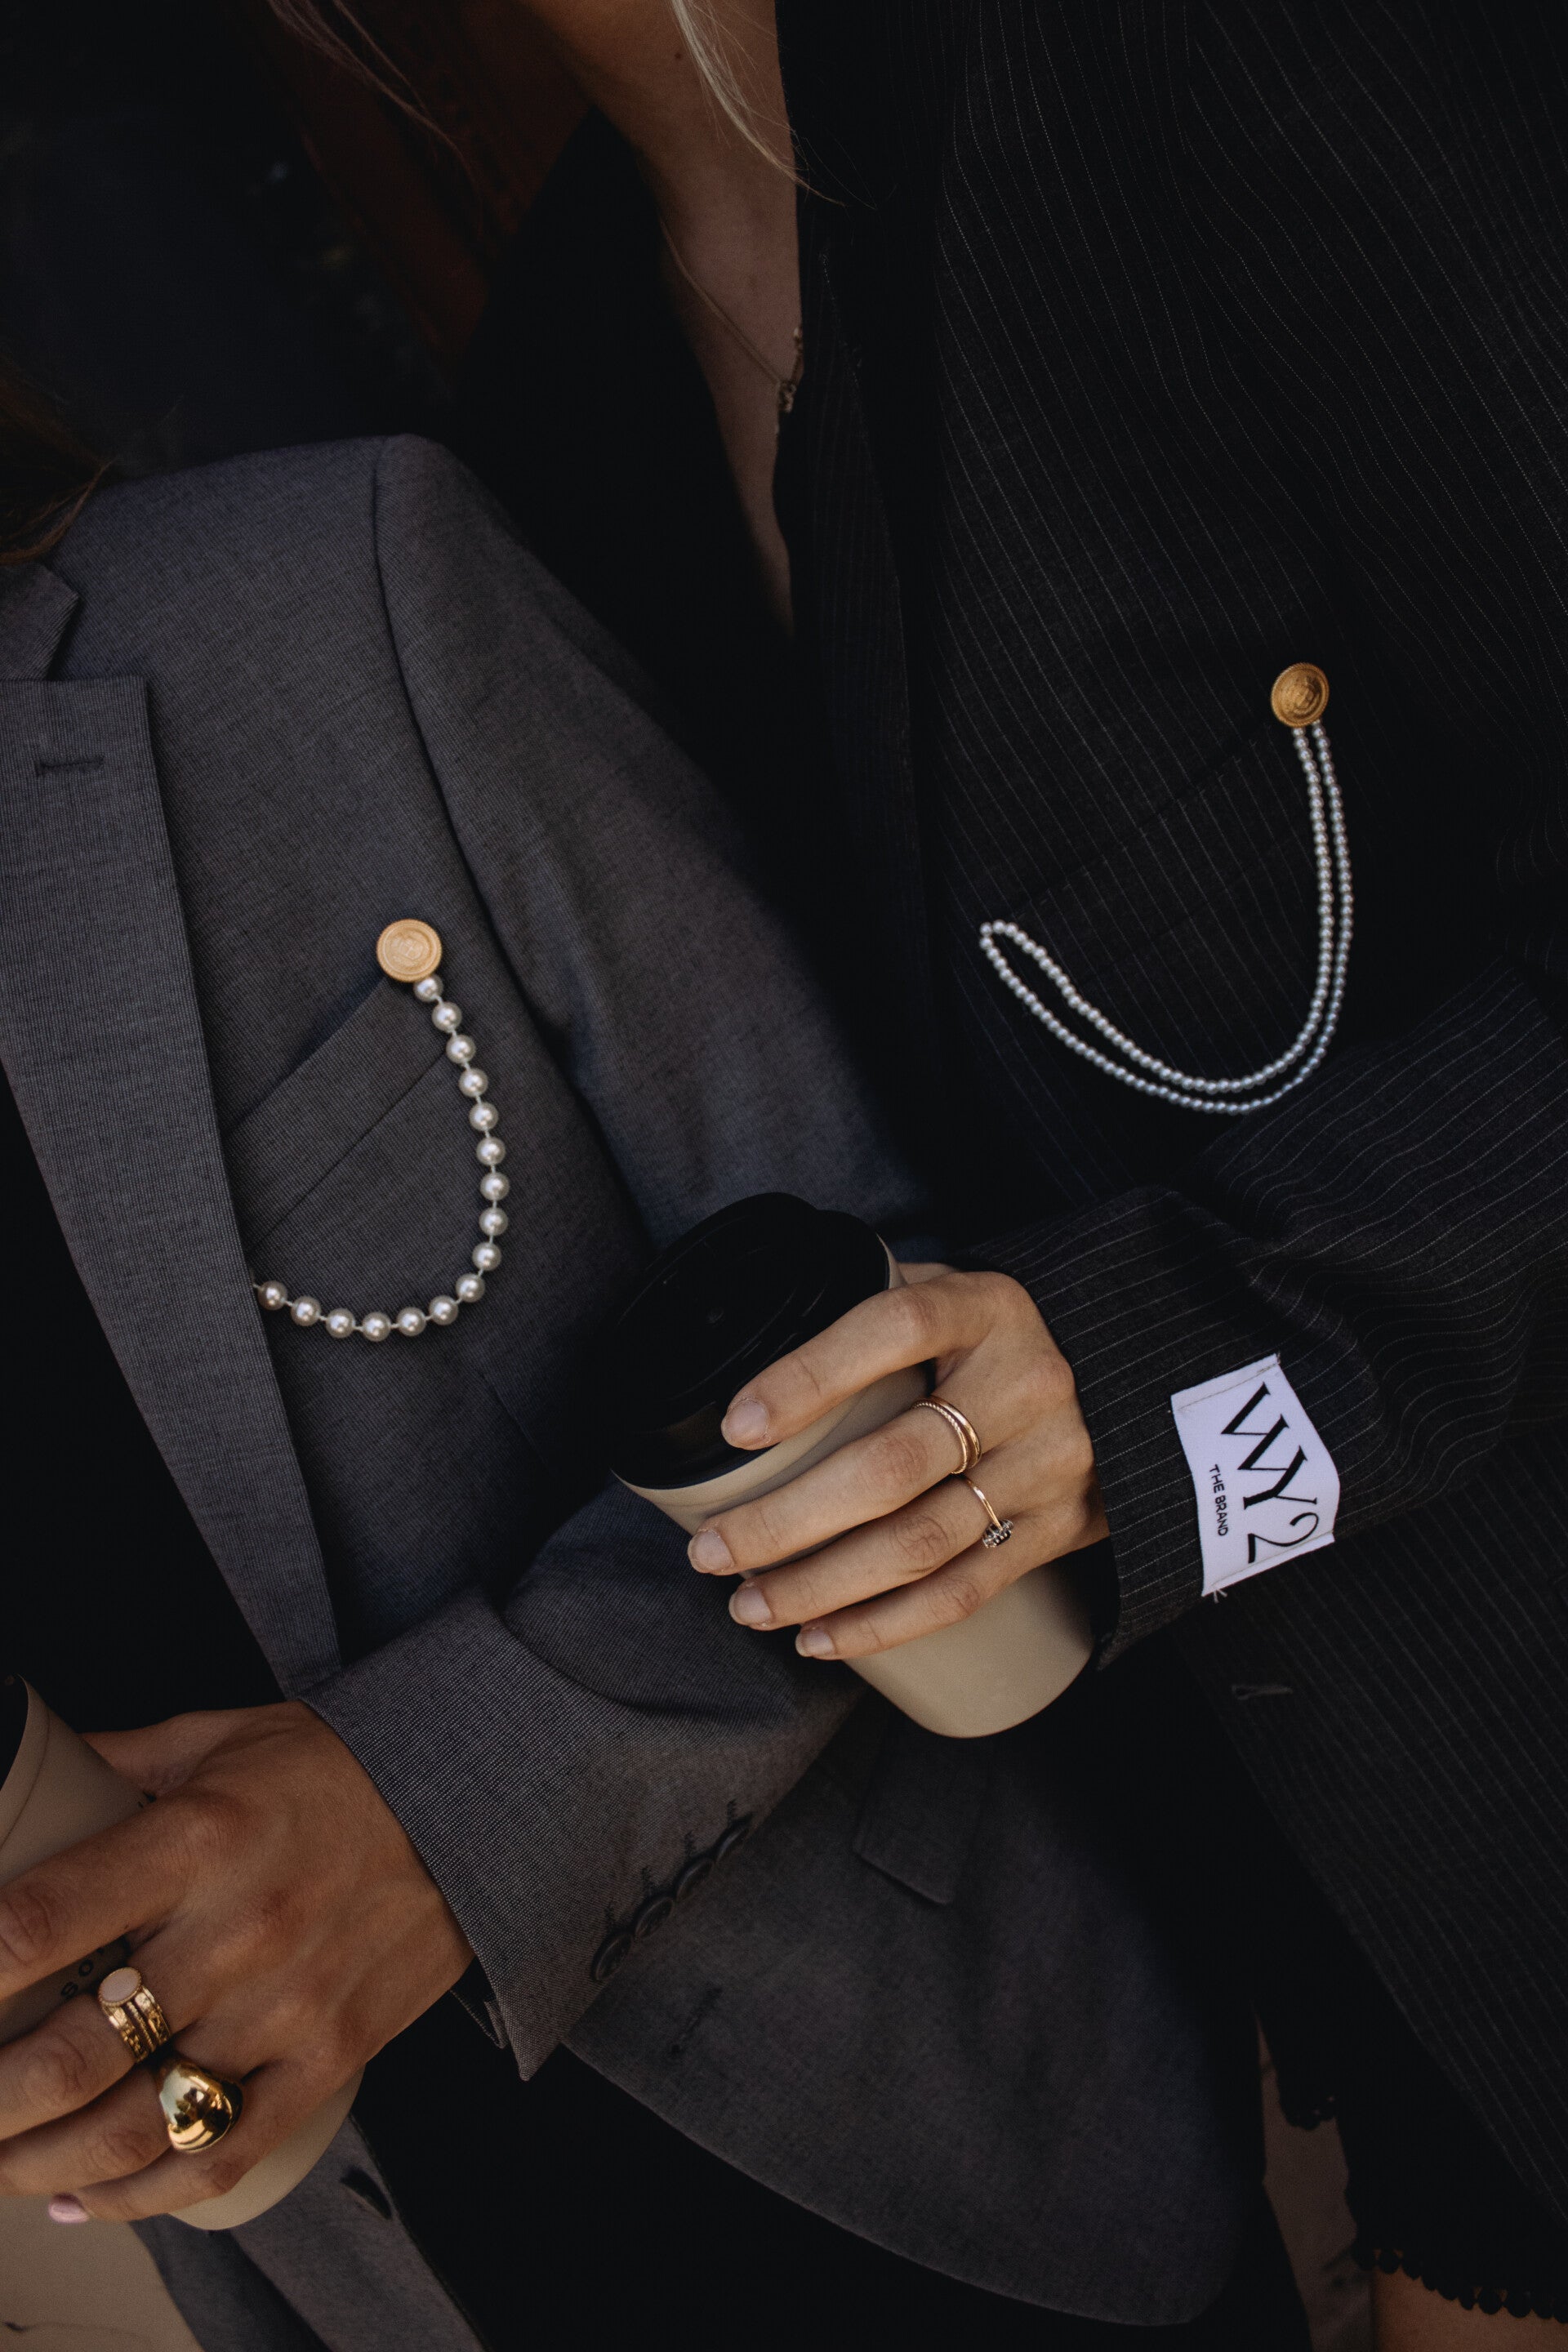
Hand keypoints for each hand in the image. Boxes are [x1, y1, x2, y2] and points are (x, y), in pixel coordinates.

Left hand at [0, 1702, 470, 2219]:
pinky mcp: (330, 2057)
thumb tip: (22, 1771)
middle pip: (70, 2056)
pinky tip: (83, 2195)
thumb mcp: (222, 1736)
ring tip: (3, 2158)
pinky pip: (220, 2154)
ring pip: (134, 2126)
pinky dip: (138, 2197)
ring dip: (41, 2163)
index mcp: (195, 1838)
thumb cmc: (339, 1766)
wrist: (477, 1801)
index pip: (41, 1920)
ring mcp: (284, 2007)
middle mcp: (234, 1932)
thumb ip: (117, 1762)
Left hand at [688, 1266, 1107, 1658]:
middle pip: (893, 1465)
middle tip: (711, 1550)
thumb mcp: (954, 1288)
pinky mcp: (1057, 1531)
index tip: (737, 1424)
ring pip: (920, 1543)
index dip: (810, 1375)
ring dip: (820, 1586)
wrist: (1140, 1377)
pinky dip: (883, 1625)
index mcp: (987, 1309)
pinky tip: (818, 1640)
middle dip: (787, 1520)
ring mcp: (1047, 1466)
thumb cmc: (1002, 1334)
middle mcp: (1025, 1387)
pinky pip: (963, 1592)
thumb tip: (748, 1325)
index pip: (894, 1327)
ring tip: (748, 1604)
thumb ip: (871, 1297)